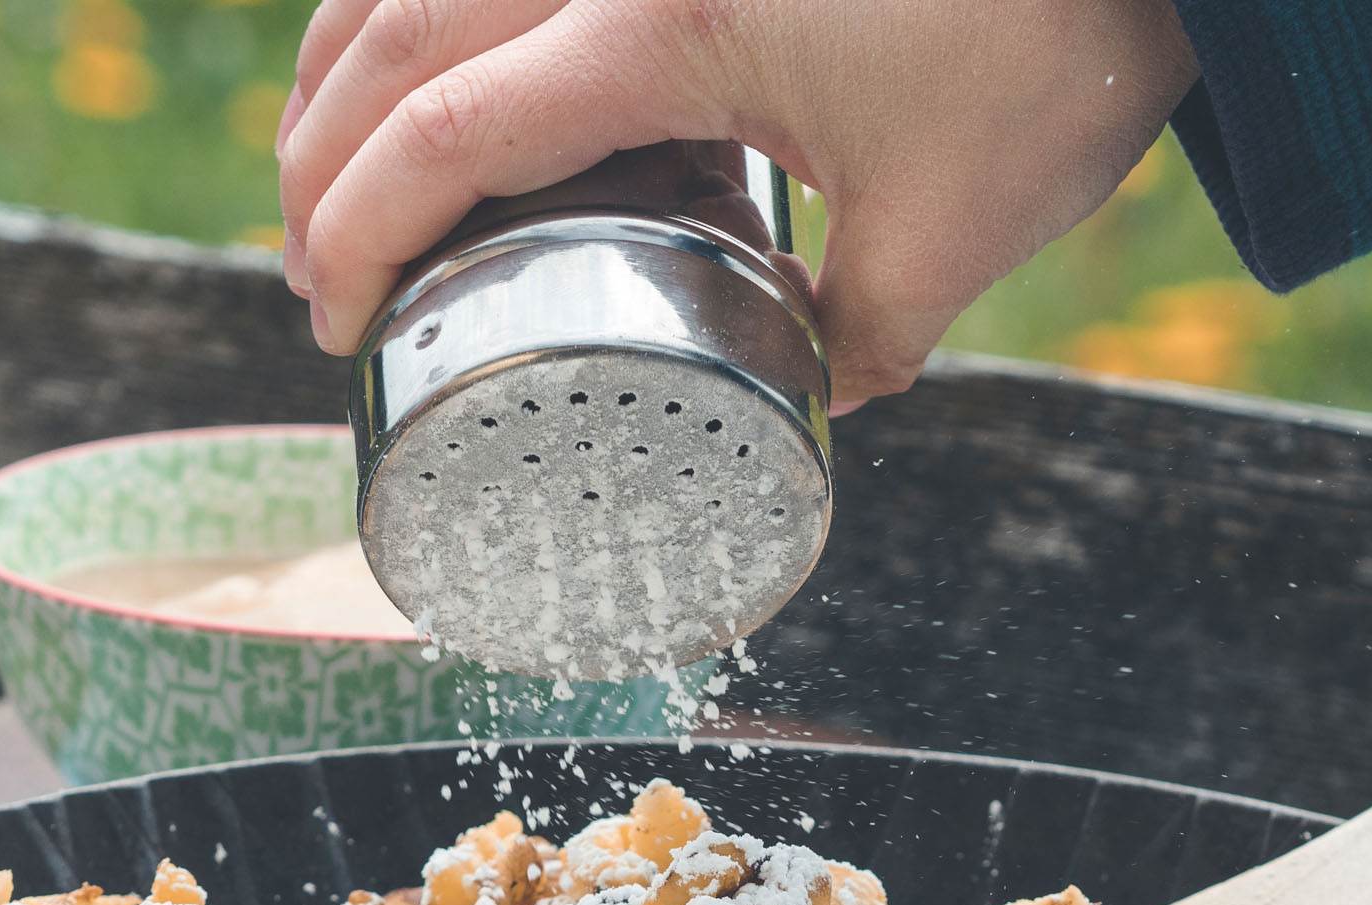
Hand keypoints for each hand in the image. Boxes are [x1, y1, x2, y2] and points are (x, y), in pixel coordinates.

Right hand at [275, 0, 1197, 408]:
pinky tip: (429, 45)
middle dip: (320, 156)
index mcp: (663, 25)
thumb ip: (858, 340)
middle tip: (309, 266)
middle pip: (392, 33)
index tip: (332, 319)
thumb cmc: (1061, 47)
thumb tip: (812, 400)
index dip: (359, 230)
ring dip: (350, 56)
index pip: (447, 133)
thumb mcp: (949, 236)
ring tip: (326, 157)